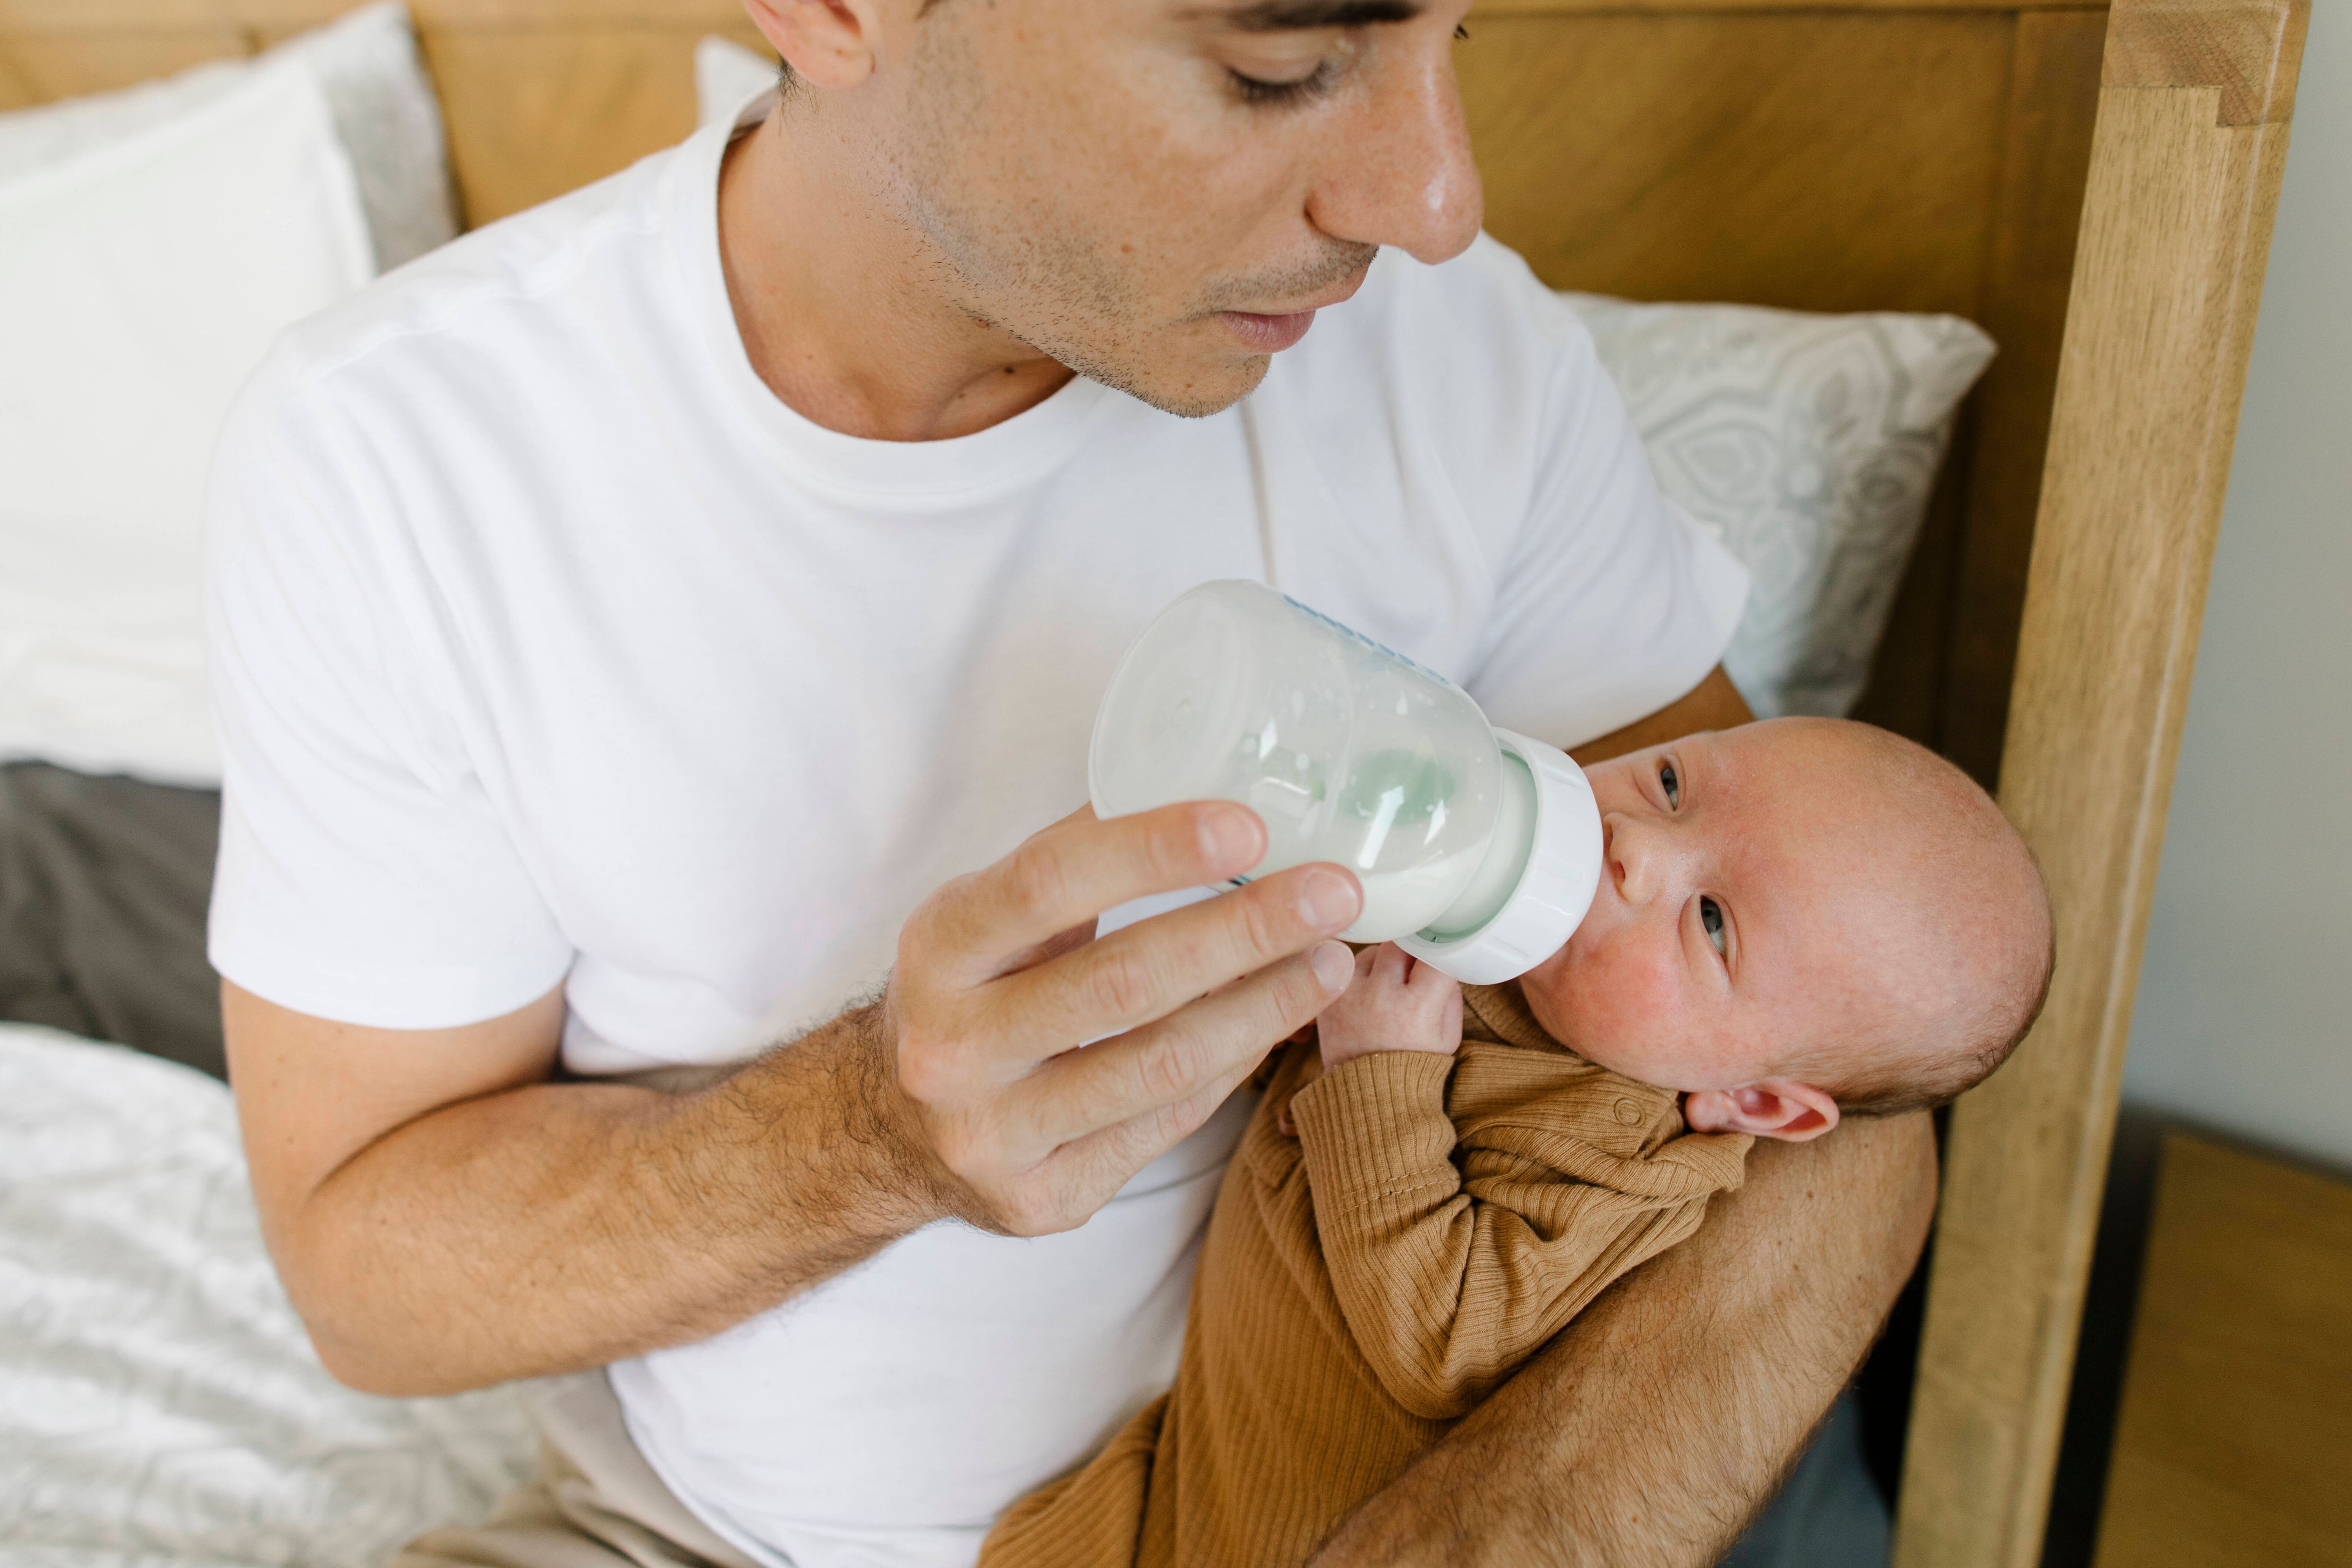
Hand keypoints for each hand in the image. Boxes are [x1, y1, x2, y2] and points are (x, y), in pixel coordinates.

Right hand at [881, 801, 1361, 1236]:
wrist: (896, 1129)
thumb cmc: (972, 992)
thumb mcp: (987, 914)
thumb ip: (1074, 859)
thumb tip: (1198, 785)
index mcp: (939, 949)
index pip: (1049, 884)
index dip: (1153, 850)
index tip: (1249, 826)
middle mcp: (954, 1048)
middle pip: (1122, 981)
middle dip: (1245, 932)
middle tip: (1333, 892)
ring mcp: (997, 1134)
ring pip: (1158, 1066)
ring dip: (1264, 1008)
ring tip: (1333, 961)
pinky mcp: (1044, 1200)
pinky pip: (1165, 1125)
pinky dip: (1231, 1066)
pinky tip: (1276, 1022)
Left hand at [1316, 943, 1462, 1070]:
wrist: (1369, 1094)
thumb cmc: (1414, 1062)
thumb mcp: (1448, 1035)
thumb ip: (1450, 993)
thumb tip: (1440, 958)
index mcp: (1416, 1009)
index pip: (1435, 955)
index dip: (1441, 951)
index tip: (1441, 953)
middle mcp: (1379, 997)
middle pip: (1401, 944)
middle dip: (1413, 952)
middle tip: (1416, 970)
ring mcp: (1350, 996)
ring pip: (1374, 951)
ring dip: (1386, 962)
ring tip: (1391, 989)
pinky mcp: (1330, 998)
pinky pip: (1349, 966)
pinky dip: (1363, 975)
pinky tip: (1369, 996)